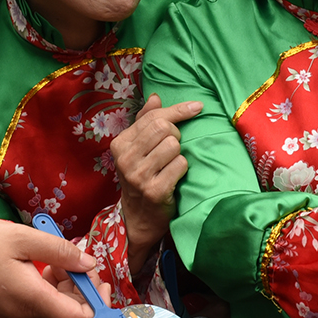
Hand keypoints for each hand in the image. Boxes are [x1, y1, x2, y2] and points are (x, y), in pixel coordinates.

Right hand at [0, 218, 94, 317]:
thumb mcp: (23, 237)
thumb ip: (61, 252)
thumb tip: (90, 264)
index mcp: (31, 299)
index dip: (93, 302)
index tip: (90, 278)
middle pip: (65, 317)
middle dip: (76, 291)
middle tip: (69, 261)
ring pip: (48, 314)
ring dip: (57, 291)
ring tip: (46, 262)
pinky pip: (30, 313)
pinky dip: (38, 295)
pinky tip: (29, 271)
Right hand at [110, 94, 201, 259]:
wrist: (139, 219)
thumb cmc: (142, 178)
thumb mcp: (138, 150)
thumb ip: (145, 122)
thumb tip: (155, 97)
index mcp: (120, 144)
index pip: (153, 117)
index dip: (179, 110)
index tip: (197, 106)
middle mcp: (125, 159)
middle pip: (164, 129)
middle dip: (176, 135)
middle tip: (174, 149)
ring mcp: (138, 176)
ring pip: (173, 146)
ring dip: (179, 154)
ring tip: (171, 165)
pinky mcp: (154, 191)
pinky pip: (180, 165)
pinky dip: (182, 169)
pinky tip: (175, 177)